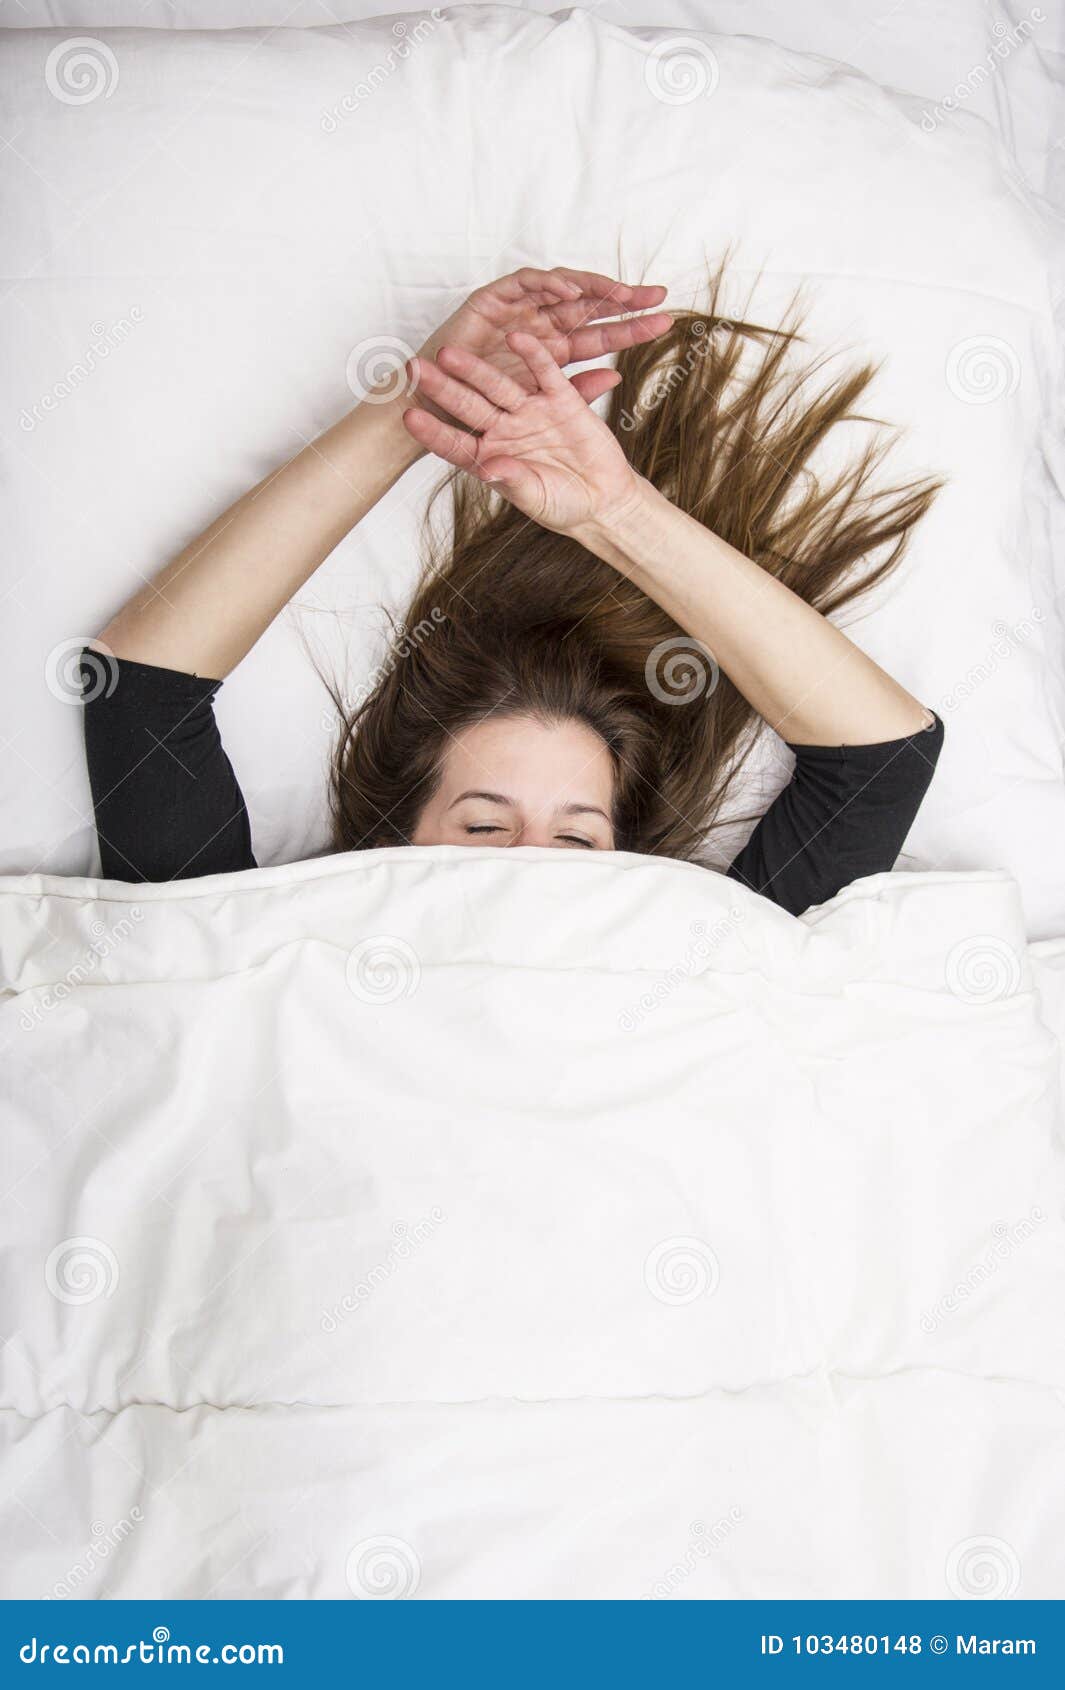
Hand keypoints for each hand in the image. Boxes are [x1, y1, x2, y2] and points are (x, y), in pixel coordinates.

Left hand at [402, 331, 643, 535]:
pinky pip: (545, 373)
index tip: (409, 417)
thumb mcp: (536, 498)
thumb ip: (512, 482)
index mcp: (489, 457)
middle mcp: (503, 429)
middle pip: (468, 405)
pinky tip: (516, 339)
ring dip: (475, 369)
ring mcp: (530, 411)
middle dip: (442, 388)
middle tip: (414, 369)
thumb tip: (488, 469)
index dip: (433, 431)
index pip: (454, 443)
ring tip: (448, 353)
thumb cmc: (564, 505)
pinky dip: (533, 356)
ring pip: (498, 386)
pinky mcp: (561, 398)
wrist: (602, 498)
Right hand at [415, 266, 671, 406]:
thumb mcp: (541, 411)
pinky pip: (524, 283)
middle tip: (657, 294)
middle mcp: (539, 326)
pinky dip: (547, 283)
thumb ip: (576, 392)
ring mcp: (516, 311)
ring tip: (620, 292)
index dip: (631, 325)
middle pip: (589, 305)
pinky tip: (570, 290)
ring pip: (561, 288)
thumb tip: (615, 377)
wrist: (433, 417)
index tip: (665, 320)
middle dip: (623, 299)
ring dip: (591, 287)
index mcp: (554, 351)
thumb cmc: (483, 415)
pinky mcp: (491, 300)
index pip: (600, 333)